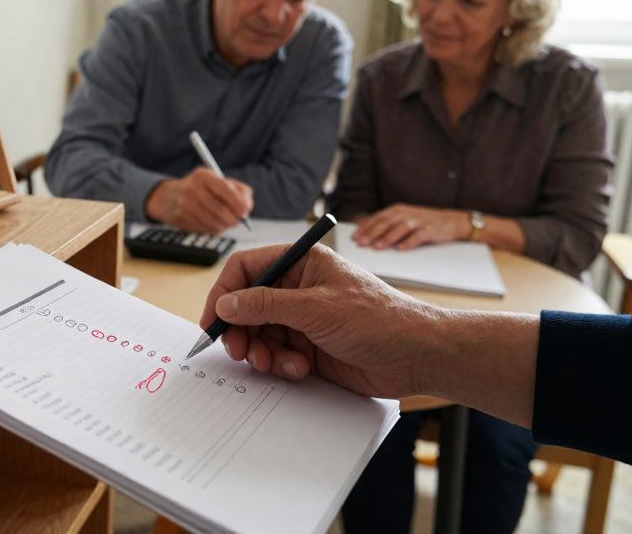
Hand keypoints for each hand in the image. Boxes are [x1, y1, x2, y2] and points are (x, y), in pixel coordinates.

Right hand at [144, 169, 252, 232]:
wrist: (168, 196)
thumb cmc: (201, 189)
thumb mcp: (218, 181)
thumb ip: (239, 190)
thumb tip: (247, 207)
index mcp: (204, 176)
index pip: (227, 191)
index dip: (240, 204)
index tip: (245, 211)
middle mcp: (192, 188)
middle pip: (221, 211)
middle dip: (234, 219)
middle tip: (237, 220)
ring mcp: (184, 204)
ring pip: (214, 223)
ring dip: (224, 226)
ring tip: (224, 221)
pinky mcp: (180, 218)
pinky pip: (205, 230)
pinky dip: (212, 229)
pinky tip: (210, 222)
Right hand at [199, 244, 445, 398]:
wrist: (418, 357)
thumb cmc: (380, 319)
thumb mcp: (316, 307)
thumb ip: (265, 305)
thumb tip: (226, 303)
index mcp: (301, 263)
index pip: (246, 268)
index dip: (224, 293)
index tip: (213, 320)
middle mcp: (298, 288)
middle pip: (247, 305)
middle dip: (240, 329)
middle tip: (238, 350)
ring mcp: (303, 319)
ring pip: (259, 333)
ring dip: (261, 351)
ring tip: (273, 363)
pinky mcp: (309, 347)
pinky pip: (277, 354)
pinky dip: (280, 364)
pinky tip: (299, 368)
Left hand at [352, 203, 468, 249]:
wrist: (452, 221)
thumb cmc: (423, 222)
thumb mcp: (404, 218)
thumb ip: (387, 223)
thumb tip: (364, 229)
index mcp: (398, 209)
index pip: (378, 218)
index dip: (365, 228)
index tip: (354, 237)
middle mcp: (407, 213)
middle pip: (386, 222)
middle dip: (372, 233)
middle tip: (361, 243)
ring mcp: (419, 221)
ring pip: (400, 228)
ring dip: (387, 238)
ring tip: (377, 247)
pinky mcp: (431, 229)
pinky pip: (419, 236)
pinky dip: (409, 242)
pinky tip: (401, 249)